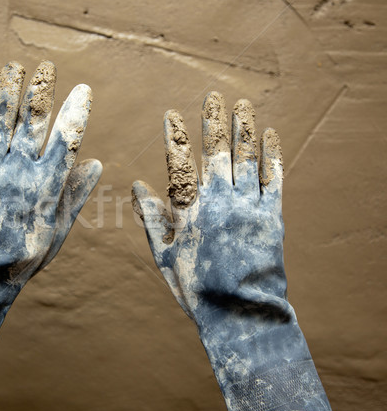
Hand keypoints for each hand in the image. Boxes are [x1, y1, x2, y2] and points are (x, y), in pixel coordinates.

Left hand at [0, 61, 101, 284]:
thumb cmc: (22, 256)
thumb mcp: (56, 230)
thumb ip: (74, 195)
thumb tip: (96, 163)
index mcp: (45, 186)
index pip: (66, 140)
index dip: (76, 112)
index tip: (83, 90)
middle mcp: (17, 172)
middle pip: (31, 122)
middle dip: (40, 91)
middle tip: (46, 67)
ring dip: (7, 92)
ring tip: (13, 67)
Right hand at [132, 92, 284, 321]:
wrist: (241, 314)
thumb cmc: (197, 289)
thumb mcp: (166, 256)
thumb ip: (152, 219)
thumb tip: (137, 186)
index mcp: (189, 213)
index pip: (179, 164)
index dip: (175, 136)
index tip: (171, 113)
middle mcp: (218, 203)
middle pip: (216, 153)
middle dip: (214, 122)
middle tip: (213, 96)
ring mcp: (247, 208)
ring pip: (245, 159)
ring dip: (244, 129)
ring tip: (243, 104)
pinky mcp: (271, 217)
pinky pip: (272, 179)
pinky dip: (272, 155)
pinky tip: (270, 134)